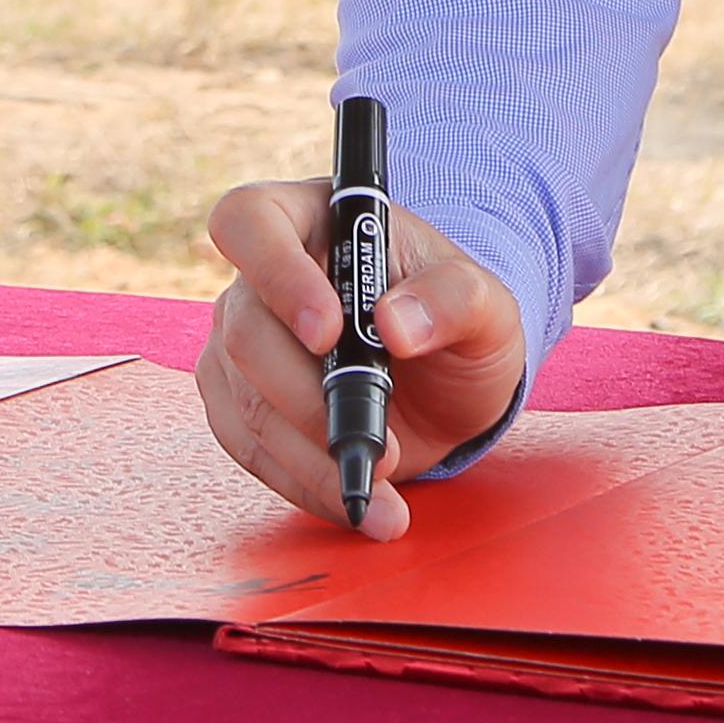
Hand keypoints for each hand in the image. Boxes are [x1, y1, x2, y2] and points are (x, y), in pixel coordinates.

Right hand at [197, 177, 525, 534]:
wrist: (445, 378)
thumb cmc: (456, 317)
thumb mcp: (484, 303)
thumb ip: (454, 298)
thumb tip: (396, 324)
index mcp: (311, 219)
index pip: (251, 221)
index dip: (278, 275)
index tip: (329, 332)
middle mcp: (260, 276)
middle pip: (245, 330)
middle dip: (310, 399)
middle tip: (383, 444)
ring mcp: (241, 340)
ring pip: (245, 401)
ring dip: (311, 457)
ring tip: (383, 490)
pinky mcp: (239, 401)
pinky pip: (251, 448)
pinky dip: (303, 483)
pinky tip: (358, 503)